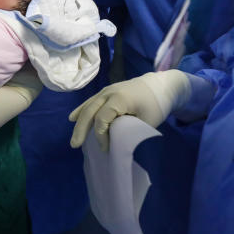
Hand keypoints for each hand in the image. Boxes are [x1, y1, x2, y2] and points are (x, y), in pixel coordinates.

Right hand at [69, 70, 191, 150]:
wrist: (161, 85)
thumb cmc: (156, 104)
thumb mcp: (146, 121)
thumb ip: (130, 131)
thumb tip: (116, 143)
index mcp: (119, 99)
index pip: (102, 119)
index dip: (101, 135)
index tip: (106, 148)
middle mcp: (108, 92)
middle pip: (90, 111)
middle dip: (81, 129)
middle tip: (75, 145)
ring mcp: (106, 90)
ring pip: (88, 106)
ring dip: (79, 122)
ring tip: (74, 138)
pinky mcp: (107, 91)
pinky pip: (90, 101)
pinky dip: (81, 110)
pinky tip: (72, 118)